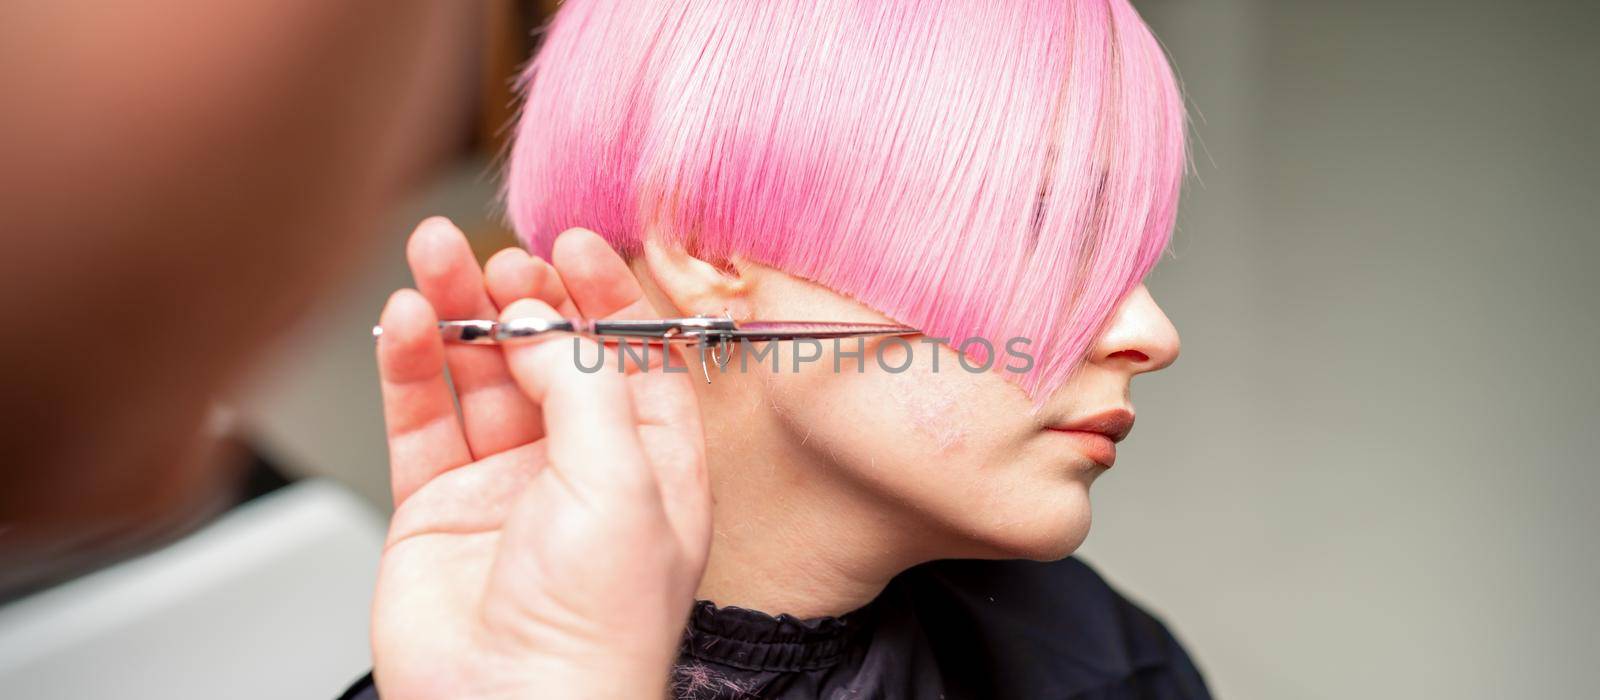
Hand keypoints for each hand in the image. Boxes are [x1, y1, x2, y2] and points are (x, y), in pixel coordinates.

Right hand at [370, 218, 709, 698]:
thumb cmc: (597, 630)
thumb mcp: (622, 480)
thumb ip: (586, 383)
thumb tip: (544, 319)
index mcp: (653, 466)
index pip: (634, 357)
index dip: (606, 297)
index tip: (574, 244)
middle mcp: (581, 472)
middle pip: (551, 356)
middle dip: (525, 299)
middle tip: (500, 260)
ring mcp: (505, 487)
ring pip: (478, 375)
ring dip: (458, 312)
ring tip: (434, 253)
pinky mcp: (436, 508)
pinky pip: (421, 418)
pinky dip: (410, 364)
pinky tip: (408, 318)